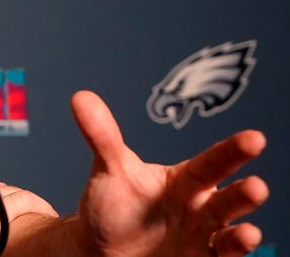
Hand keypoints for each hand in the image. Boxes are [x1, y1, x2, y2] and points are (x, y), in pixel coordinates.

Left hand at [71, 90, 267, 256]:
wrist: (103, 248)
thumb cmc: (113, 205)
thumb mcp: (109, 170)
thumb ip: (102, 136)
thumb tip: (81, 96)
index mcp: (185, 181)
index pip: (212, 163)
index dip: (233, 151)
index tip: (255, 138)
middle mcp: (200, 208)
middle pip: (227, 200)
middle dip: (243, 195)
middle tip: (257, 186)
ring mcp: (201, 238)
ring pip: (227, 236)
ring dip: (241, 237)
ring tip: (249, 233)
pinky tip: (237, 246)